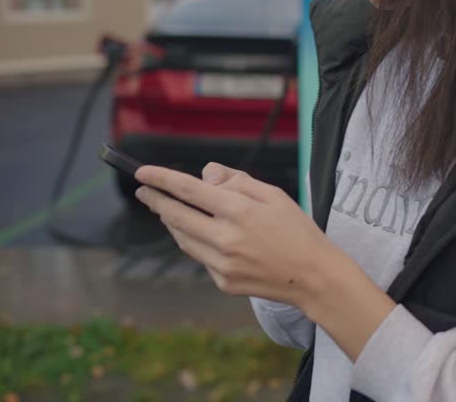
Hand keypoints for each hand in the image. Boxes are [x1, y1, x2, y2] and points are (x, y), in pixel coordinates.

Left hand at [133, 162, 334, 306]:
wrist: (313, 276)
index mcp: (239, 211)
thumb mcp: (273, 194)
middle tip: (144, 191)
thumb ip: (236, 181)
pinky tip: (205, 235)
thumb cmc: (296, 229)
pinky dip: (196, 242)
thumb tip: (206, 174)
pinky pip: (200, 257)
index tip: (142, 173)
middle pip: (176, 216)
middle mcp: (226, 239)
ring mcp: (222, 264)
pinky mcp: (223, 282)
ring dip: (172, 222)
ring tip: (168, 209)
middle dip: (156, 201)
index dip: (161, 179)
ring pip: (183, 238)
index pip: (189, 189)